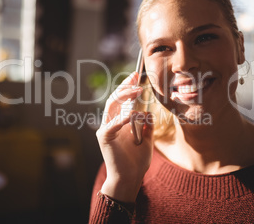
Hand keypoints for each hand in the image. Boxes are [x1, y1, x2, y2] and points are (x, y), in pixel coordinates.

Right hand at [96, 72, 153, 201]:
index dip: (128, 87)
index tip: (136, 76)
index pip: (121, 100)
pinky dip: (122, 118)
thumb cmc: (136, 160)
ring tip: (137, 90)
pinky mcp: (104, 138)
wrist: (129, 178)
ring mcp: (105, 129)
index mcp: (118, 122)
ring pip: (111, 106)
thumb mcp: (147, 140)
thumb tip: (149, 113)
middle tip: (135, 77)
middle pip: (114, 98)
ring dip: (125, 96)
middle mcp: (110, 123)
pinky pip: (113, 124)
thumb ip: (148, 126)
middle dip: (125, 86)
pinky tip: (133, 113)